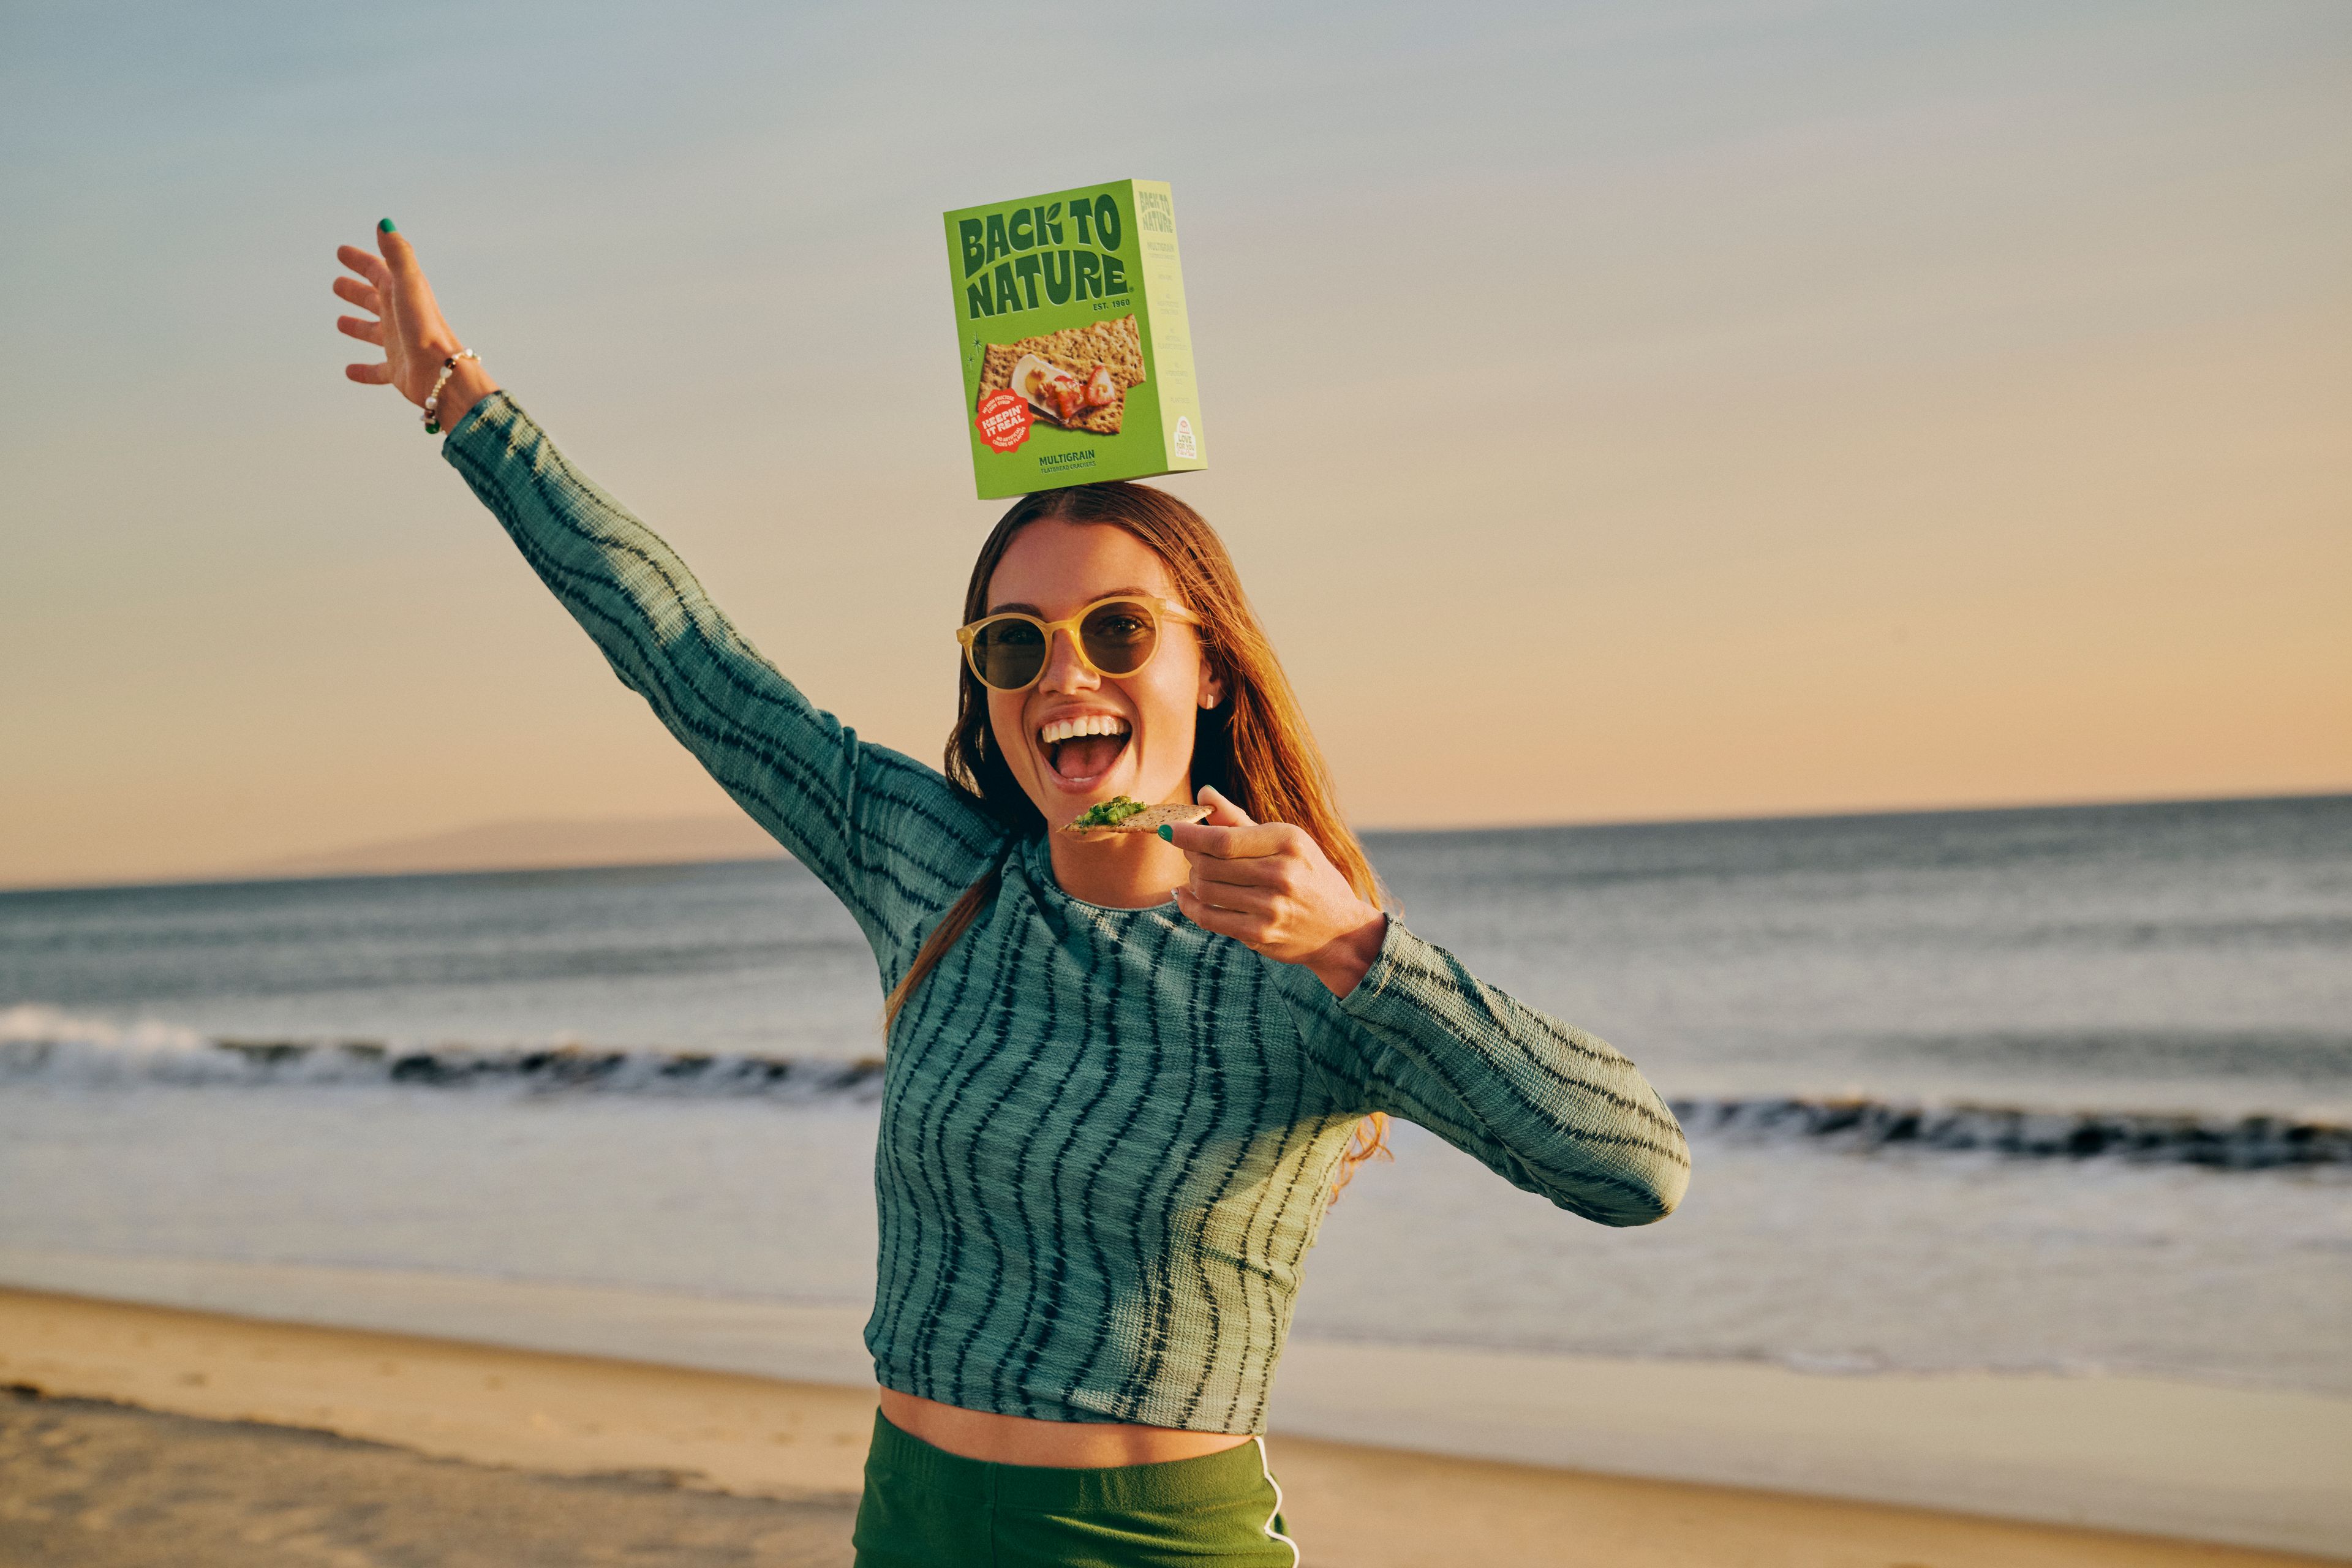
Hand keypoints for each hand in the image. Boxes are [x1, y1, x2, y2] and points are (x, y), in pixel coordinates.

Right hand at [334, 221, 496, 427]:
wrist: (443, 374)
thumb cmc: (424, 328)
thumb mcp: (409, 286)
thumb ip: (398, 255)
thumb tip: (384, 223)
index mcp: (401, 295)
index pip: (378, 271)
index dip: (360, 261)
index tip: (341, 252)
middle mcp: (400, 318)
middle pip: (375, 300)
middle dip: (356, 290)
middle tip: (336, 284)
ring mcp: (399, 345)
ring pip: (374, 333)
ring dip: (358, 327)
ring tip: (340, 323)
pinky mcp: (398, 370)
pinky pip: (377, 370)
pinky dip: (363, 370)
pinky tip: (349, 371)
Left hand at [1168, 786, 1387, 996]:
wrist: (1340, 928)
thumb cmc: (1309, 876)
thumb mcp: (1285, 841)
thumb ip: (1240, 820)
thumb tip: (1204, 794)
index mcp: (1287, 842)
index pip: (1223, 838)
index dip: (1188, 834)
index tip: (1167, 829)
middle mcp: (1280, 874)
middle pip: (1209, 864)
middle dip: (1191, 856)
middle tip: (1191, 852)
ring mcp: (1270, 908)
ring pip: (1206, 890)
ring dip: (1192, 880)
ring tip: (1198, 873)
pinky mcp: (1260, 935)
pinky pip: (1209, 918)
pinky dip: (1190, 906)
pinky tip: (1186, 896)